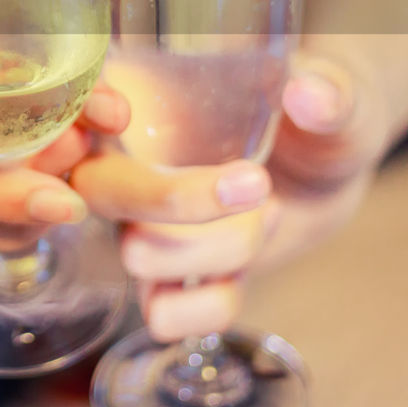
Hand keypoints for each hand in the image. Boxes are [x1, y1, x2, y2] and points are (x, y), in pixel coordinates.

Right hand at [83, 51, 386, 340]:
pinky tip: (250, 262)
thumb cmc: (320, 110)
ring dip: (221, 245)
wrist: (331, 167)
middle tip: (257, 182)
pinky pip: (164, 314)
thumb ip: (328, 92)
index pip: (74, 100)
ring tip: (270, 210)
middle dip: (177, 198)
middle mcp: (123, 160)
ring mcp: (139, 224)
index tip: (121, 113)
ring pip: (140, 256)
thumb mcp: (333, 94)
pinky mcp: (168, 278)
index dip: (82, 111)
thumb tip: (309, 95)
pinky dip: (214, 300)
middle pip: (98, 189)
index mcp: (141, 92)